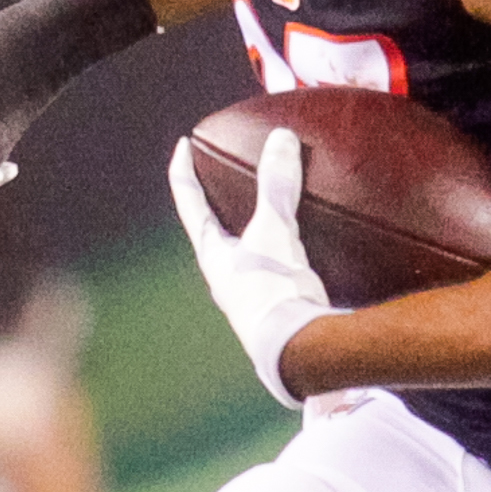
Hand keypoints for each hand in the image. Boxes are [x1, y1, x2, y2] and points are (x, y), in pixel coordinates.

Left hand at [169, 129, 332, 405]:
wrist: (299, 353)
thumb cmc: (274, 292)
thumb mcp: (274, 232)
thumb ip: (277, 186)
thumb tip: (281, 138)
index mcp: (214, 257)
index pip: (191, 204)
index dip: (184, 172)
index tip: (183, 147)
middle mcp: (227, 278)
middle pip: (215, 230)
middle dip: (220, 202)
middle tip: (226, 174)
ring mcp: (253, 296)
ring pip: (248, 251)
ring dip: (255, 227)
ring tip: (270, 204)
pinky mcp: (281, 307)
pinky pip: (280, 266)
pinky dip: (288, 246)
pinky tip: (308, 242)